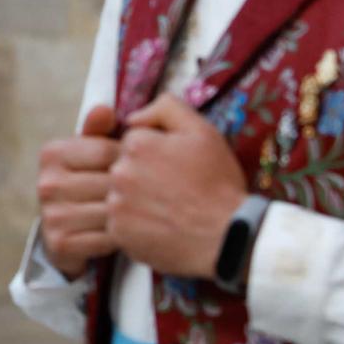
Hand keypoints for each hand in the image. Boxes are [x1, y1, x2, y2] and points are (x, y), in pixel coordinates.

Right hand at [36, 104, 122, 279]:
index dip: (129, 159)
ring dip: (131, 215)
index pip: (105, 150)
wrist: (71, 234)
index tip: (135, 167)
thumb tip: (104, 109)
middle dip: (132, 189)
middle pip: (110, 182)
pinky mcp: (60, 244)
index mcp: (52, 153)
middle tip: (145, 194)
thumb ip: (101, 130)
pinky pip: (107, 238)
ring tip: (138, 214)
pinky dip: (123, 237)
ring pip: (111, 211)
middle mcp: (46, 183)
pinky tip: (126, 233)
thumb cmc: (90, 183)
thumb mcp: (94, 152)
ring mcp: (51, 215)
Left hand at [108, 95, 248, 279]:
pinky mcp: (119, 233)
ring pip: (120, 195)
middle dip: (143, 176)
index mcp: (137, 145)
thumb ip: (166, 108)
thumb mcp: (202, 131)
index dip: (156, 154)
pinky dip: (136, 225)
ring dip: (137, 200)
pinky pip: (120, 223)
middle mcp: (120, 173)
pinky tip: (160, 227)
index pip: (133, 143)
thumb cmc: (218, 183)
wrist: (227, 236)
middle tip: (174, 191)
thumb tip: (133, 116)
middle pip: (123, 168)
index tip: (175, 169)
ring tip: (168, 210)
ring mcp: (117, 204)